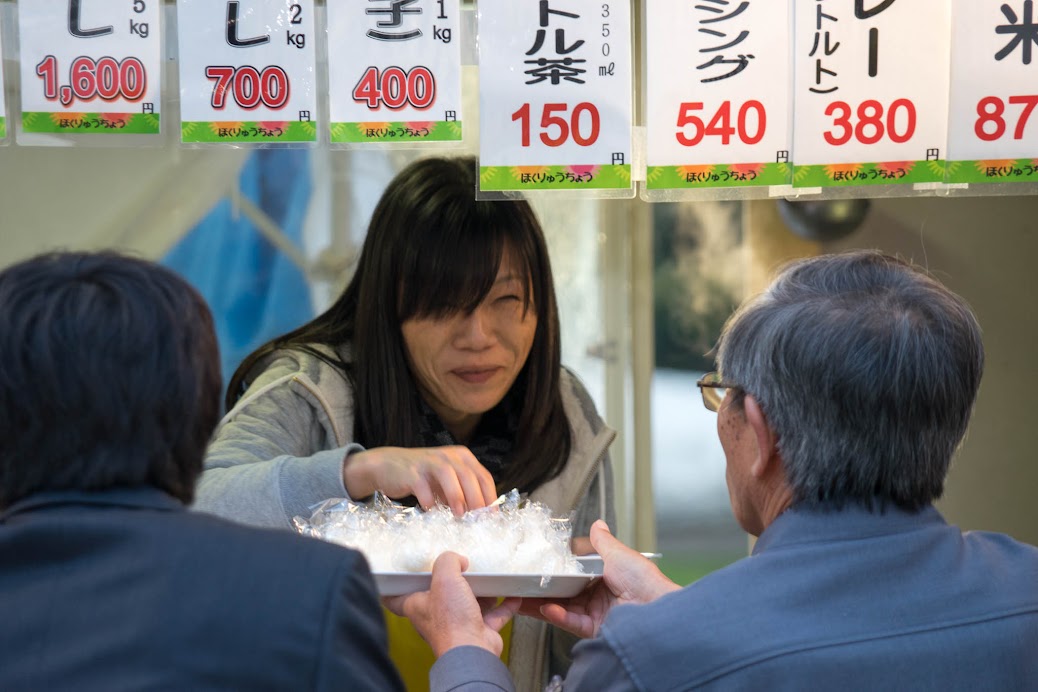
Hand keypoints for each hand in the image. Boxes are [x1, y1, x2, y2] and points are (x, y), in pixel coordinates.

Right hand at [343, 446, 496, 515]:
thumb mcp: (447, 482)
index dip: (490, 497)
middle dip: (476, 498)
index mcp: (462, 457)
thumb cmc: (423, 477)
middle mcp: (448, 456)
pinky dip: (429, 499)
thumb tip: (480, 516)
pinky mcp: (411, 471)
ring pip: (448, 474)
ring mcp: (429, 461)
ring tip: (459, 514)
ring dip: (456, 495)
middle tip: (478, 519)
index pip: (483, 476)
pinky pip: (423, 485)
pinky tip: (431, 511)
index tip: (491, 516)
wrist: (388, 466)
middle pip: (468, 475)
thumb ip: (463, 493)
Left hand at [383, 552, 520, 656]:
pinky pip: (493, 615)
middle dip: (449, 583)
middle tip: (458, 568)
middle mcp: (436, 616)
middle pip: (439, 596)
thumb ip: (448, 561)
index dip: (396, 586)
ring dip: (480, 592)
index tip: (399, 575)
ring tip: (487, 578)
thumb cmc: (451, 621)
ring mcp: (459, 624)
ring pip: (468, 604)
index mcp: (418, 605)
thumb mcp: (444, 578)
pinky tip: (513, 595)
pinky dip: (504, 605)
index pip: (397, 598)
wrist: (473, 651)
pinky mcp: (479, 631)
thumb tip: (459, 560)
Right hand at [520, 520, 679, 637]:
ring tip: (523, 598)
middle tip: (520, 585)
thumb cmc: (646, 581)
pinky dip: (558, 615)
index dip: (555, 571)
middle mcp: (598, 597)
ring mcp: (596, 614)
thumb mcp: (620, 554)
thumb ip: (603, 542)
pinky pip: (571, 622)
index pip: (573, 574)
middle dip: (541, 590)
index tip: (536, 566)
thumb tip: (597, 524)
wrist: (659, 609)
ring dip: (542, 603)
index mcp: (604, 578)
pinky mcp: (595, 629)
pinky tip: (547, 608)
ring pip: (562, 608)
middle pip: (564, 593)